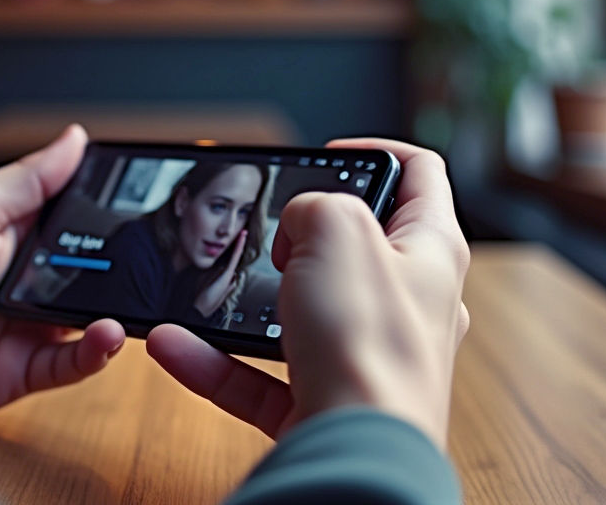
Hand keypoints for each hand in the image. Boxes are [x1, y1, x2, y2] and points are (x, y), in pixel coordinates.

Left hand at [0, 125, 124, 425]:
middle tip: (146, 253)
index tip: (143, 199)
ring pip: (90, 317)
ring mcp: (27, 326)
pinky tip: (105, 333)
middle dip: (120, 263)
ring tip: (130, 298)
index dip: (107, 212)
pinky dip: (95, 351)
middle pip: (91, 270)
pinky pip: (74, 363)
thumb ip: (29, 178)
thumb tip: (75, 138)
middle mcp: (26, 280)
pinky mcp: (25, 370)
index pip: (76, 220)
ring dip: (114, 309)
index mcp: (14, 234)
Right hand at [147, 139, 468, 446]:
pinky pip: (260, 376)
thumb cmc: (369, 346)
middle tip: (272, 234)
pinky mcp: (327, 405)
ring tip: (204, 290)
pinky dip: (216, 361)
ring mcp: (368, 358)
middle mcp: (409, 305)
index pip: (419, 177)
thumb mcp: (336, 229)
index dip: (373, 151)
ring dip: (244, 302)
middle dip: (302, 236)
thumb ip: (314, 205)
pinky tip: (174, 346)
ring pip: (298, 316)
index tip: (326, 155)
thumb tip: (299, 226)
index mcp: (431, 251)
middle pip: (355, 249)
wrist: (358, 453)